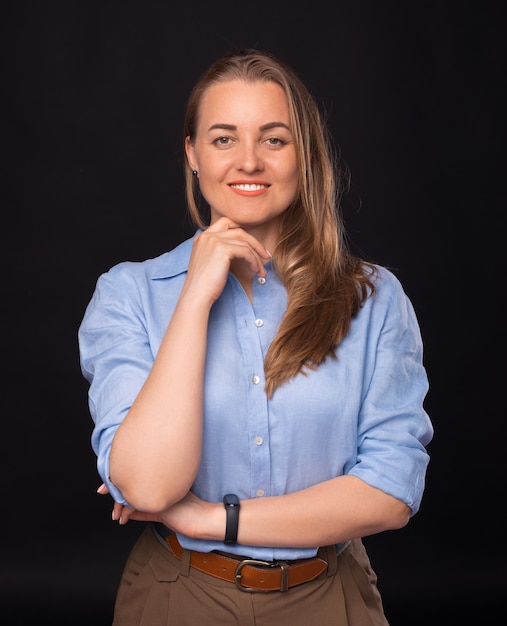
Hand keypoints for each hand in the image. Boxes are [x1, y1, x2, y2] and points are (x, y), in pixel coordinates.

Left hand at [97, 483, 215, 535]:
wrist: (203, 519)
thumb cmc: (186, 515)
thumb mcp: (161, 512)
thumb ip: (144, 511)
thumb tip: (127, 514)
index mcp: (160, 482)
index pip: (137, 477)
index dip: (121, 478)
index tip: (107, 484)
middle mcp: (160, 483)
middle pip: (133, 481)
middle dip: (114, 485)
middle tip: (101, 490)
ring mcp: (161, 491)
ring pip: (134, 492)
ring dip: (120, 503)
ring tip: (115, 515)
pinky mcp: (162, 502)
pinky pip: (140, 505)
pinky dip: (129, 512)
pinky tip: (123, 520)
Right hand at [184, 217, 271, 304]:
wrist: (196, 296)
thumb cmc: (204, 285)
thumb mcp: (210, 262)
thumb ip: (219, 251)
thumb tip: (241, 250)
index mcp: (202, 237)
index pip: (226, 223)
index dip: (242, 230)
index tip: (253, 243)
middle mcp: (207, 235)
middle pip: (238, 230)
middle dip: (254, 242)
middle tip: (265, 254)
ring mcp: (214, 241)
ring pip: (245, 242)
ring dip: (257, 256)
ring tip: (261, 270)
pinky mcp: (222, 250)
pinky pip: (246, 251)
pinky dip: (254, 261)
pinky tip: (256, 270)